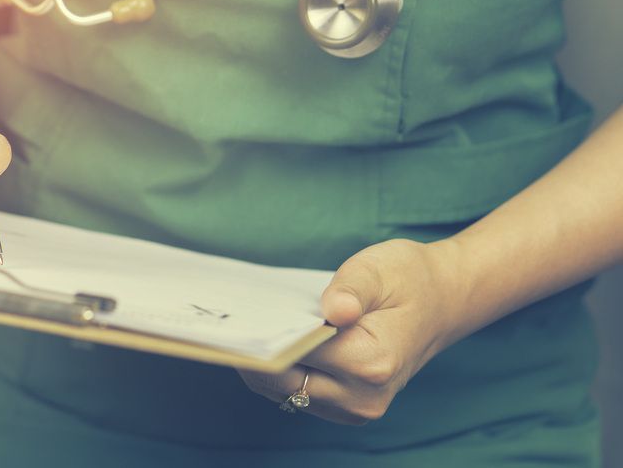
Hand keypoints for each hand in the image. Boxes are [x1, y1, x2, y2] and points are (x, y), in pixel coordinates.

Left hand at [239, 238, 465, 424]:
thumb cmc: (408, 279)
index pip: (298, 354)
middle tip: (232, 319)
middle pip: (284, 381)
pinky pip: (298, 393)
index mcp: (372, 362)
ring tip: (250, 326)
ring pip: (285, 391)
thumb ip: (350, 290)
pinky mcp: (347, 408)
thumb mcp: (379, 269)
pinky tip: (274, 339)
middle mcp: (363, 397)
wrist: (444, 301)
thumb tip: (332, 311)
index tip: (240, 315)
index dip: (268, 334)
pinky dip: (282, 369)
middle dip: (258, 352)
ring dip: (266, 362)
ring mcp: (355, 408)